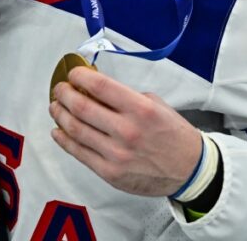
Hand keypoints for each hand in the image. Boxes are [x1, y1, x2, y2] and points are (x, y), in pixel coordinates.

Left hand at [49, 66, 201, 197]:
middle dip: (64, 94)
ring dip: (60, 115)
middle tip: (59, 89)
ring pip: (76, 130)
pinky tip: (58, 131)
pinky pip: (79, 153)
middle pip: (81, 108)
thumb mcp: (155, 105)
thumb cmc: (173, 135)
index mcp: (140, 109)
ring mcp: (117, 154)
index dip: (80, 76)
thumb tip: (94, 89)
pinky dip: (64, 140)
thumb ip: (126, 97)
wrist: (190, 169)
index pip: (100, 86)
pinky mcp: (110, 172)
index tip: (73, 73)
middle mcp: (127, 131)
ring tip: (55, 107)